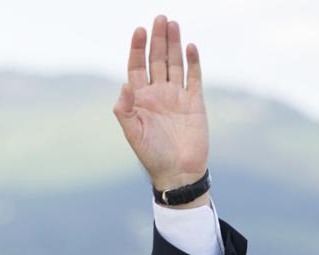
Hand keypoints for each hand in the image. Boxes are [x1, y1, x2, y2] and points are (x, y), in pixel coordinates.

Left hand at [113, 16, 208, 191]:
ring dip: (174, 44)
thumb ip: (125, 109)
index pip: (137, 67)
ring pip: (175, 64)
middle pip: (157, 60)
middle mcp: (158, 94)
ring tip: (172, 24)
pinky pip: (194, 77)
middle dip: (157, 39)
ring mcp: (177, 96)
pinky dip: (193, 62)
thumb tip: (124, 84)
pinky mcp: (195, 102)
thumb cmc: (152, 155)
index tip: (139, 30)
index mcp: (140, 99)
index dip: (137, 49)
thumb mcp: (133, 133)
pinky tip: (190, 47)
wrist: (178, 173)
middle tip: (159, 18)